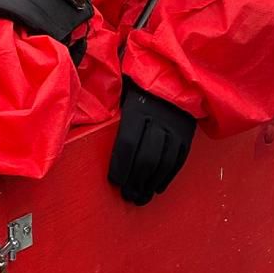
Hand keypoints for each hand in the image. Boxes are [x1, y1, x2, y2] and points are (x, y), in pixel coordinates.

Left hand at [108, 80, 196, 205]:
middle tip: (127, 196)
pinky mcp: (187, 136)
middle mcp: (158, 120)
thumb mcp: (124, 89)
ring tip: (141, 198)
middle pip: (146, 158)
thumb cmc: (141, 84)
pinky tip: (158, 188)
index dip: (120, 165)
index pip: (127, 143)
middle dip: (135, 181)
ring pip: (162, 163)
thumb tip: (86, 119)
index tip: (114, 181)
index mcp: (138, 108)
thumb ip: (112, 107)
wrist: (177, 75)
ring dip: (150, 184)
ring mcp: (175, 129)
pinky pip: (178, 161)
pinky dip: (168, 177)